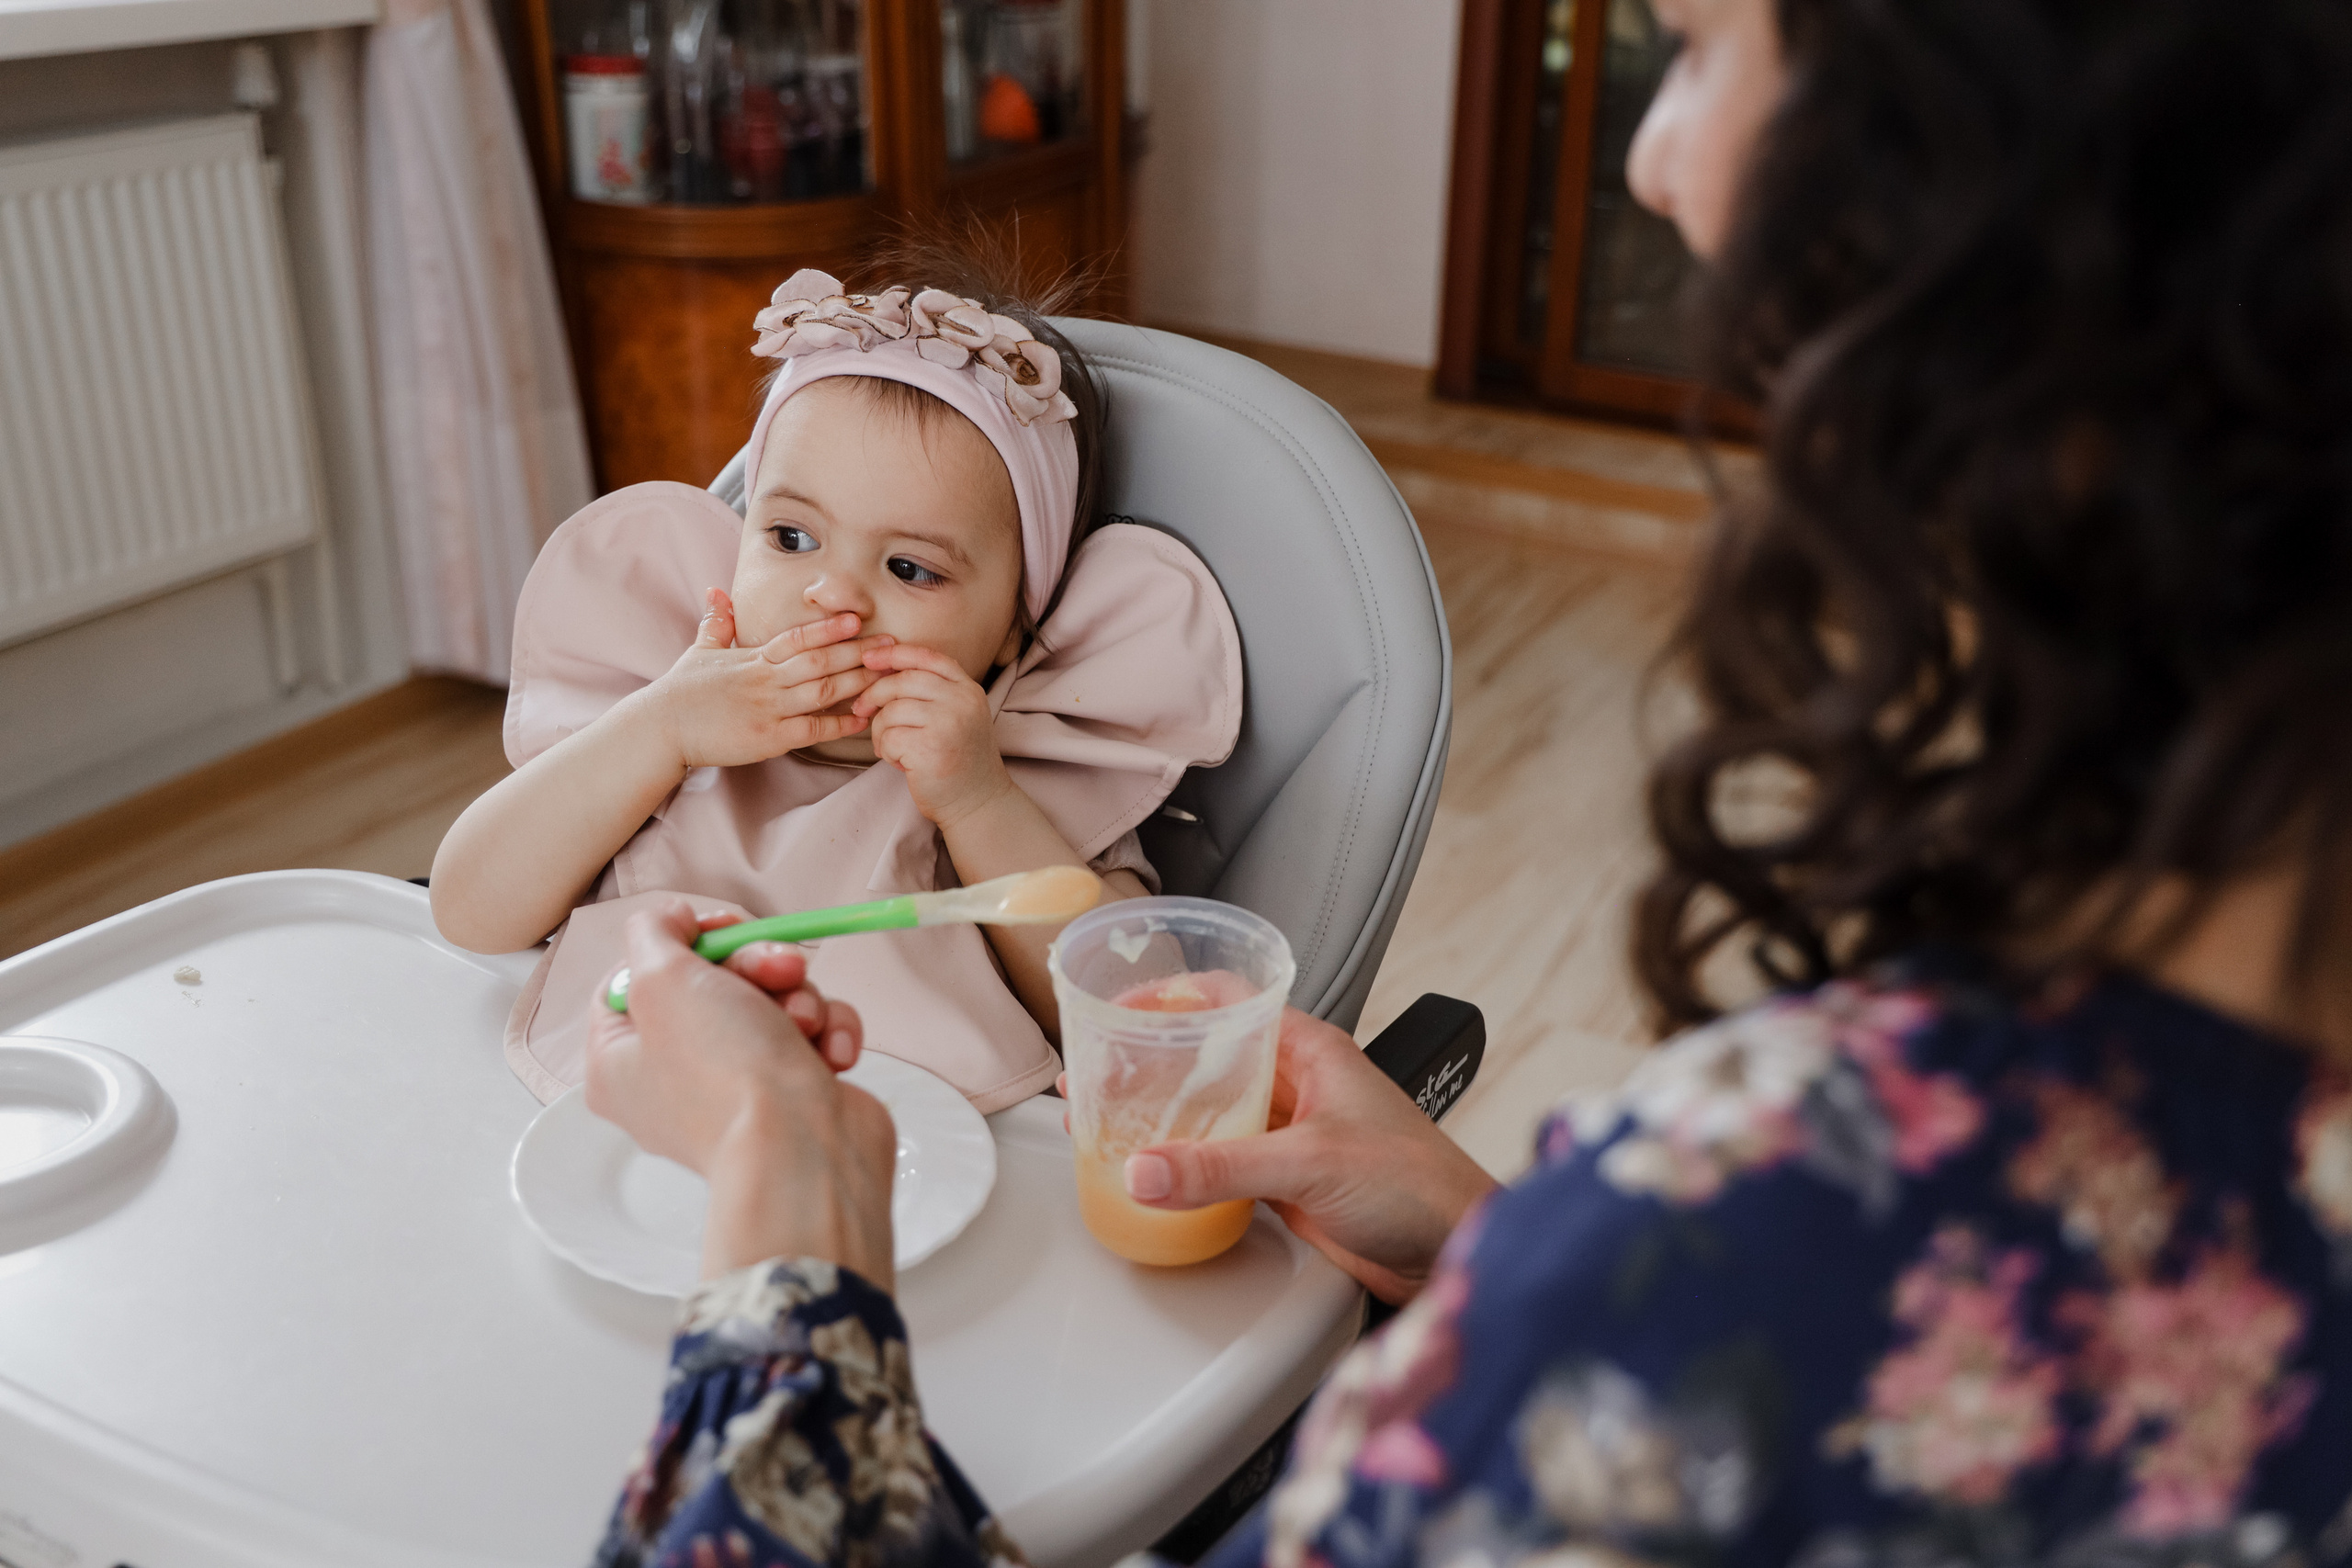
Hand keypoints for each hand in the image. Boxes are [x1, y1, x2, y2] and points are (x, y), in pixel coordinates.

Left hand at [583, 901, 897, 1287]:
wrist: (803, 1152)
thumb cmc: (723, 1073)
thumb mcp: (661, 978)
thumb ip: (652, 931)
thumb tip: (671, 919)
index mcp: (618, 1062)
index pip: (635, 977)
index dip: (682, 942)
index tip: (716, 930)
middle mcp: (671, 1080)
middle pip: (711, 984)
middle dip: (756, 967)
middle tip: (780, 971)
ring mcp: (735, 1090)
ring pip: (770, 1003)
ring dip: (799, 998)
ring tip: (806, 1024)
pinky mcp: (793, 1096)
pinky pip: (811, 1036)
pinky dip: (828, 1033)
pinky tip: (833, 1053)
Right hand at [639, 592, 894, 769]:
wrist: (661, 730)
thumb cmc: (682, 692)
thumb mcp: (699, 650)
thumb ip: (716, 622)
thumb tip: (715, 590)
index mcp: (753, 658)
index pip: (797, 638)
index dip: (828, 628)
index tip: (856, 619)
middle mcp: (764, 680)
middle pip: (819, 662)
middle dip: (858, 653)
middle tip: (892, 646)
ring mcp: (768, 709)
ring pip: (821, 693)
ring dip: (857, 684)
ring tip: (887, 677)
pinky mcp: (768, 738)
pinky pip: (811, 729)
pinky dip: (839, 724)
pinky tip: (862, 719)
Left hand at [851, 643, 1012, 827]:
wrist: (977, 802)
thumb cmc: (959, 759)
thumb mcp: (957, 715)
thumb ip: (931, 691)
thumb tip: (881, 670)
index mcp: (968, 688)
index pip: (926, 656)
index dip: (893, 653)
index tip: (868, 658)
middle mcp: (962, 701)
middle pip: (903, 680)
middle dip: (874, 694)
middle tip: (862, 709)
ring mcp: (948, 724)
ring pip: (891, 711)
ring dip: (880, 730)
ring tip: (891, 748)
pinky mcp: (930, 748)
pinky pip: (888, 738)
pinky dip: (886, 751)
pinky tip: (900, 763)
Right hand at [1106, 1009, 1499, 1304]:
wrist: (1457, 1251)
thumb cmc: (1420, 1184)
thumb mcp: (1313, 1162)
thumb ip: (1223, 1167)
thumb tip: (1146, 1168)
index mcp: (1311, 1049)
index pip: (1229, 1000)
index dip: (1172, 997)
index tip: (1118, 1007)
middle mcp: (1297, 1084)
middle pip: (1210, 1059)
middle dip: (1152, 1065)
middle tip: (1094, 1072)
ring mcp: (1290, 1135)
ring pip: (1211, 1115)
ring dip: (1164, 1121)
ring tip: (1105, 1124)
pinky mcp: (1286, 1184)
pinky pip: (1221, 1166)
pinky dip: (1186, 1170)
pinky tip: (1153, 1179)